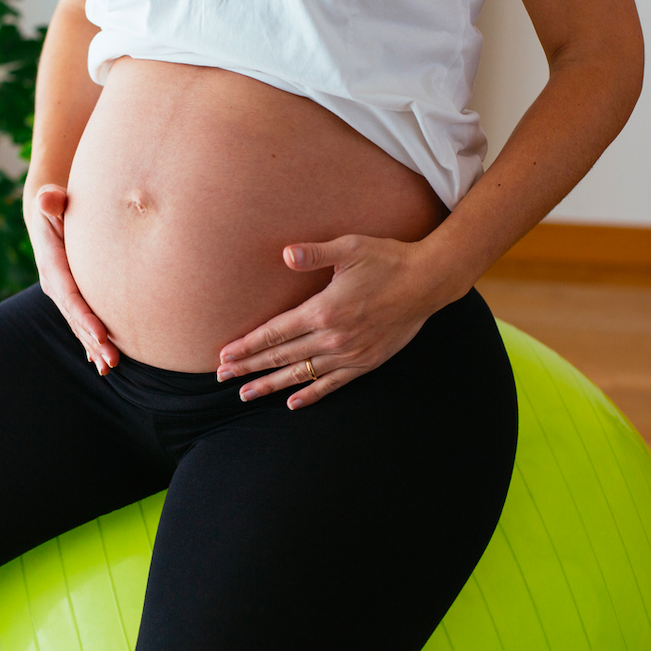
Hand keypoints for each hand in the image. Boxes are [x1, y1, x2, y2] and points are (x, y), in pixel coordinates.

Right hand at [27, 184, 118, 375]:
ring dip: (93, 347)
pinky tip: (100, 363)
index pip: (70, 295)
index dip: (85, 316)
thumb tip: (47, 198)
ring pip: (78, 324)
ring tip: (110, 366)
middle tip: (113, 360)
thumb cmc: (58, 207)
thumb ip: (51, 201)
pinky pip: (80, 323)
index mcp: (51, 264)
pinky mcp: (71, 298)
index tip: (103, 334)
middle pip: (75, 317)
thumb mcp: (52, 202)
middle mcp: (54, 284)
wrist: (49, 218)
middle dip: (93, 340)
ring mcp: (62, 294)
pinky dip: (90, 343)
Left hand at [215, 234, 451, 409]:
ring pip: (301, 374)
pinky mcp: (365, 362)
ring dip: (271, 385)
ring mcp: (349, 354)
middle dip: (249, 367)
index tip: (224, 355)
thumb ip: (314, 253)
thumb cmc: (386, 259)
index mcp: (323, 310)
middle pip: (281, 356)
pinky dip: (311, 394)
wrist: (428, 281)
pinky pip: (332, 384)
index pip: (275, 333)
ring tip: (245, 394)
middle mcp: (333, 337)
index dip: (247, 345)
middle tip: (222, 377)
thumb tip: (285, 254)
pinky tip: (292, 403)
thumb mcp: (349, 248)